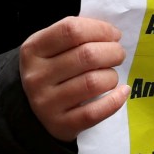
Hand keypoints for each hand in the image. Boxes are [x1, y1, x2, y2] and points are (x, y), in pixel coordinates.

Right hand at [19, 15, 127, 142]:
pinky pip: (95, 112)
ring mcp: (46, 103)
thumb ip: (75, 36)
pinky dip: (115, 100)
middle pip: (87, 56)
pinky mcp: (60, 125)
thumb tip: (111, 33)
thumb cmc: (50, 70)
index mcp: (33, 49)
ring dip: (112, 76)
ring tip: (111, 75)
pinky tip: (122, 92)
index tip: (114, 34)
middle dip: (112, 52)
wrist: (31, 110)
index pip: (72, 30)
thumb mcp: (50, 47)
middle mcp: (36, 76)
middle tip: (118, 54)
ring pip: (93, 83)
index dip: (100, 29)